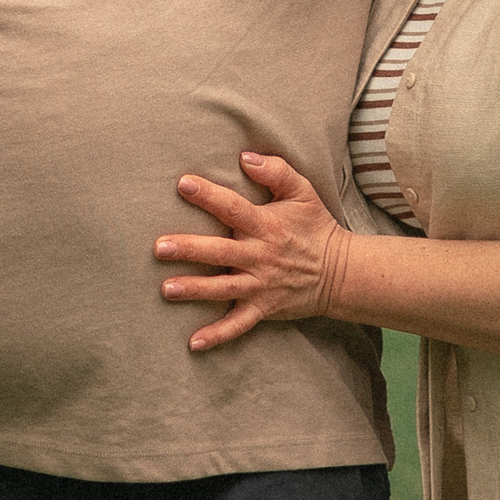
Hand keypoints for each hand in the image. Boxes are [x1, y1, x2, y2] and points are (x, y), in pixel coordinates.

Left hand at [155, 150, 347, 350]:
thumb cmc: (315, 227)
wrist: (340, 272)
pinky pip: (238, 325)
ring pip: (223, 289)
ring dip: (194, 290)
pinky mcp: (263, 309)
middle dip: (189, 249)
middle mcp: (260, 257)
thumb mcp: (303, 192)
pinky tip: (194, 342)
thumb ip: (276, 171)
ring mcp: (261, 286)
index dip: (209, 195)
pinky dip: (217, 335)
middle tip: (159, 247)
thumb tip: (245, 156)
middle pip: (220, 252)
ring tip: (166, 289)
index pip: (233, 207)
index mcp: (266, 225)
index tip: (183, 184)